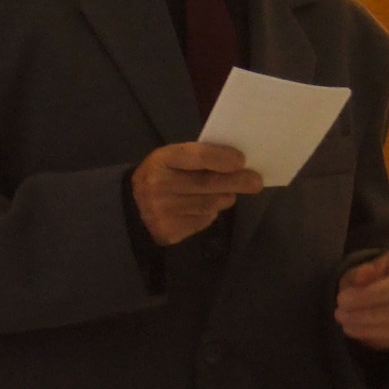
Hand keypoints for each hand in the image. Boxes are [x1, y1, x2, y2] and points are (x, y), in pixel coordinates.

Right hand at [131, 142, 262, 245]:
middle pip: (207, 184)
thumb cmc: (161, 176)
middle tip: (256, 182)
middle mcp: (159, 186)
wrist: (132, 209)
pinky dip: (210, 213)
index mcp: (161, 160)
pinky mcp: (170, 231)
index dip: (220, 158)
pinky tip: (203, 207)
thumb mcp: (171, 159)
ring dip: (224, 198)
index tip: (241, 160)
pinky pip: (203, 220)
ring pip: (210, 204)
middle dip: (236, 182)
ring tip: (226, 193)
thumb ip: (198, 158)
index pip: (195, 157)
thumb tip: (238, 164)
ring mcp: (163, 211)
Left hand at [335, 234, 388, 348]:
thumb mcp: (356, 274)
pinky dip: (367, 331)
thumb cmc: (365, 284)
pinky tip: (351, 327)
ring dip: (363, 318)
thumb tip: (365, 274)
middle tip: (340, 301)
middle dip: (367, 298)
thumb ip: (361, 273)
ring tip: (340, 316)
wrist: (368, 311)